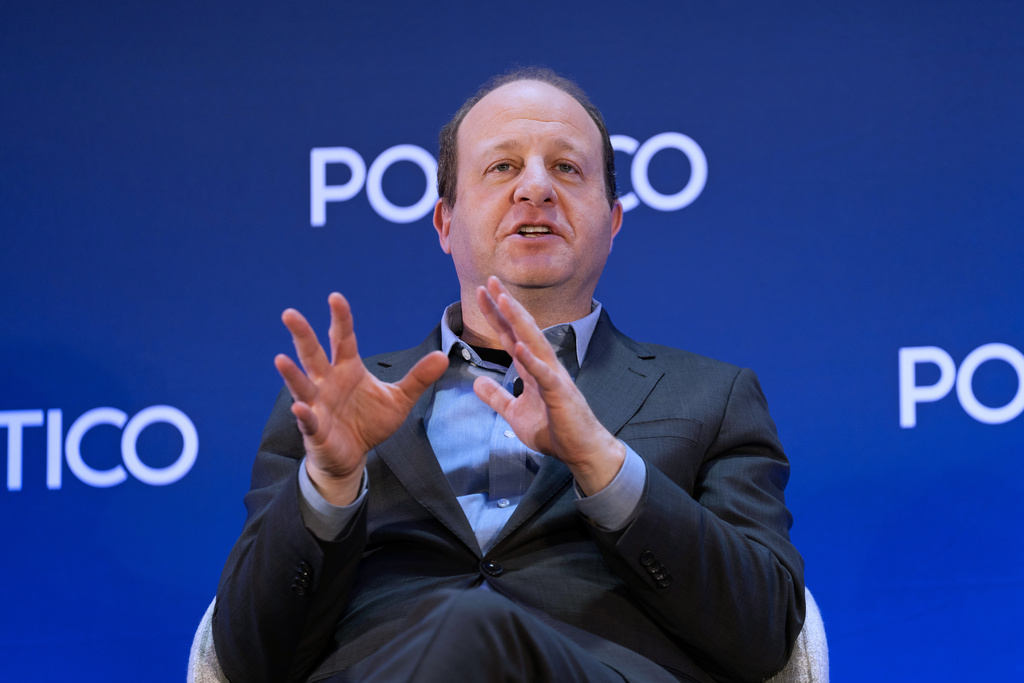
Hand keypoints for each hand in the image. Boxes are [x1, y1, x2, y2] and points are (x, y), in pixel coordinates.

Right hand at [274, 293, 447, 504]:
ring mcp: (318, 405)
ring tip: (280, 359)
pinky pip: (308, 421)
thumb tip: (442, 356)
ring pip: (302, 385)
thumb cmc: (369, 422)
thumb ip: (418, 378)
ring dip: (292, 374)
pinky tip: (299, 408)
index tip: (335, 297)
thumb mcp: (399, 399)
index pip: (343, 339)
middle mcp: (327, 382)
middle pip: (312, 354)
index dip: (340, 319)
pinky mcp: (315, 430)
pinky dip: (304, 415)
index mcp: (347, 369)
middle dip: (302, 335)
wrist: (353, 456)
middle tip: (289, 313)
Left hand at [472, 277, 624, 494]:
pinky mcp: (560, 394)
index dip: (497, 314)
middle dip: (506, 305)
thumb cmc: (553, 431)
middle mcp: (544, 365)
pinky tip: (519, 346)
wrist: (581, 451)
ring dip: (519, 320)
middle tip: (490, 280)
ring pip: (534, 342)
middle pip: (522, 329)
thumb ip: (497, 397)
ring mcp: (553, 377)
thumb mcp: (515, 413)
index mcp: (533, 368)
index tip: (483, 292)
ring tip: (505, 300)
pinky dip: (532, 360)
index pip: (511, 335)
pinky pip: (544, 374)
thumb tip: (476, 382)